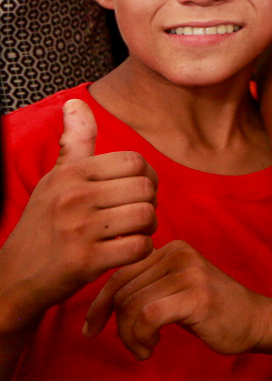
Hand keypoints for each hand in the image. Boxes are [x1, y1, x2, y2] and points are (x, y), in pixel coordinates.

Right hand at [0, 100, 155, 331]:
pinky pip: (140, 247)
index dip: (144, 177)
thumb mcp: (55, 179)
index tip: (132, 192)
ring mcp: (79, 230)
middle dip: (149, 204)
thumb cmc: (43, 225)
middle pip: (146, 189)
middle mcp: (73, 197)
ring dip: (147, 229)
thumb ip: (74, 142)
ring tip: (130, 233)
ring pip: (147, 216)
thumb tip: (76, 102)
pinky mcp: (86, 261)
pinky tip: (124, 252)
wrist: (14, 278)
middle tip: (133, 217)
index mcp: (71, 174)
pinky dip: (140, 251)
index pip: (135, 162)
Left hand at [83, 240, 271, 359]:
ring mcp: (190, 273)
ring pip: (132, 306)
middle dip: (118, 326)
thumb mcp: (174, 288)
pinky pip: (147, 317)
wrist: (255, 319)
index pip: (119, 274)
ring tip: (144, 348)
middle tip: (133, 344)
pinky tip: (151, 348)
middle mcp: (179, 254)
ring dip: (130, 337)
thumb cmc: (210, 309)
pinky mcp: (196, 295)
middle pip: (122, 291)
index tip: (91, 329)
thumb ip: (146, 284)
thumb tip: (100, 300)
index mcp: (171, 248)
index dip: (99, 305)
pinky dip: (141, 338)